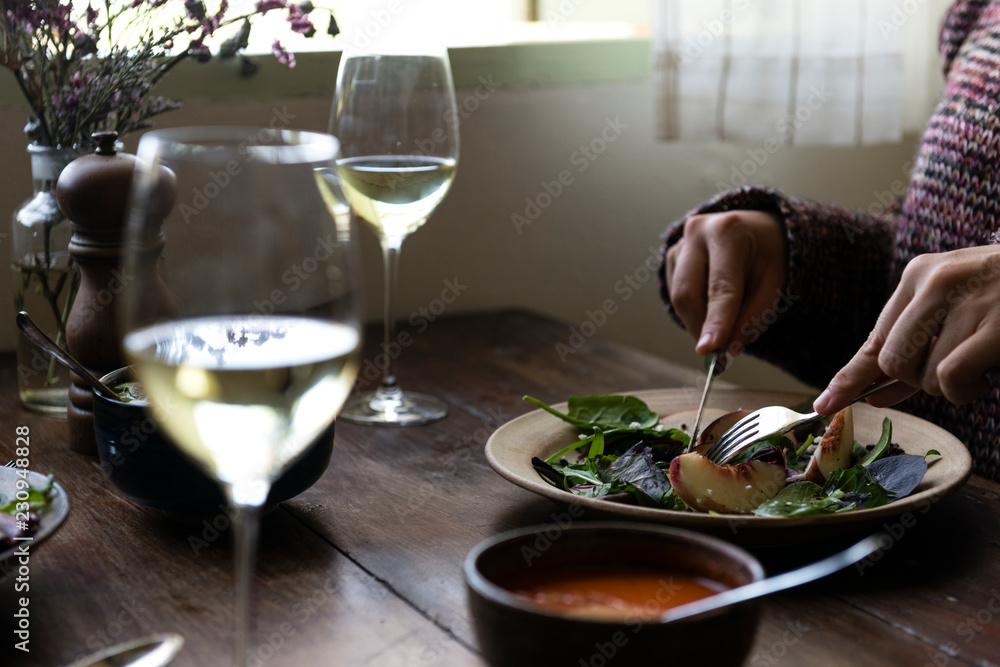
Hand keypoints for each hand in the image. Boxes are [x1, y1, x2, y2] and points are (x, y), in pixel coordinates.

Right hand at [664, 210, 787, 355]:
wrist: (754, 229)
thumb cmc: (767, 255)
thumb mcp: (775, 283)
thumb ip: (754, 316)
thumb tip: (730, 348)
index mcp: (730, 232)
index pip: (721, 287)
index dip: (716, 321)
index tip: (709, 350)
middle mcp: (698, 232)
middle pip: (687, 293)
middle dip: (700, 327)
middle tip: (717, 350)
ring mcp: (679, 243)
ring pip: (678, 297)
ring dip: (698, 319)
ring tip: (723, 319)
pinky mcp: (670, 256)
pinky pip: (675, 294)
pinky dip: (693, 308)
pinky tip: (712, 299)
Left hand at [814, 245, 999, 413]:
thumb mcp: (956, 312)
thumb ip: (914, 349)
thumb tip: (872, 392)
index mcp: (919, 275)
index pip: (875, 339)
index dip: (850, 377)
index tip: (826, 404)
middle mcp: (935, 282)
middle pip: (892, 363)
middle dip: (917, 383)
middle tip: (955, 371)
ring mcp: (966, 300)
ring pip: (922, 375)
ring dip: (950, 388)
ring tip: (980, 367)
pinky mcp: (996, 325)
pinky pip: (950, 377)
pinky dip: (966, 391)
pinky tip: (986, 377)